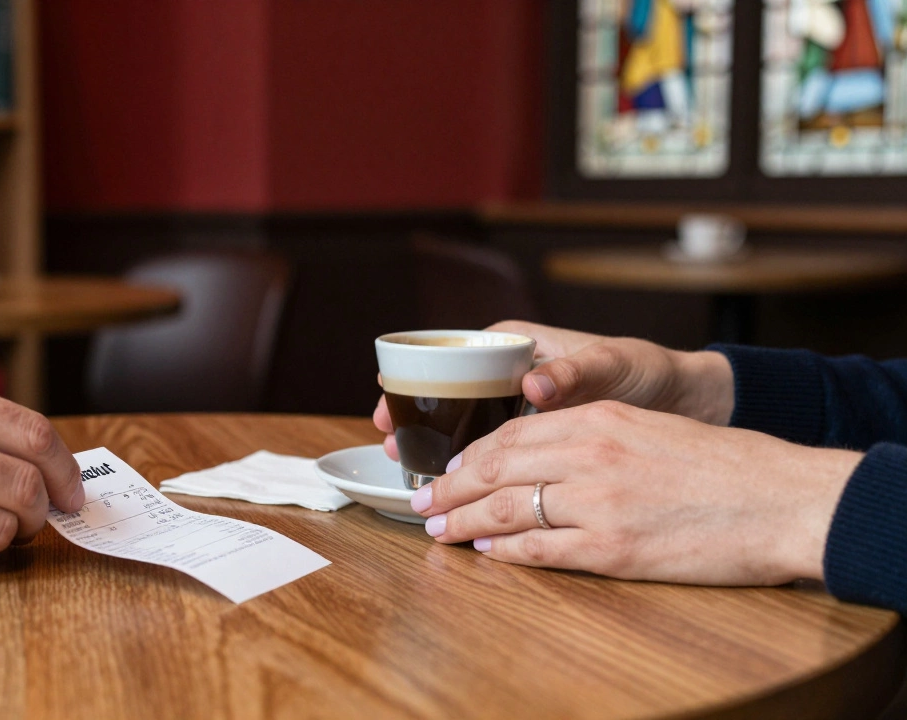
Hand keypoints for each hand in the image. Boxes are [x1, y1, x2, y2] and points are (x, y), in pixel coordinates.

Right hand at [372, 321, 734, 461]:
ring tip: (410, 474)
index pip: (447, 356)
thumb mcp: (615, 365)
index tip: (388, 408)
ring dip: (437, 449)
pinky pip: (491, 449)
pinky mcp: (534, 435)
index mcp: (516, 343)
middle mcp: (509, 370)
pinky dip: (472, 469)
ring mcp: (518, 404)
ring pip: (464, 424)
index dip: (411, 383)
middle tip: (388, 448)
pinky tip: (458, 492)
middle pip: (446, 393)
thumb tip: (534, 386)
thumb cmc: (649, 371)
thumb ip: (576, 372)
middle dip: (415, 421)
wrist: (688, 402)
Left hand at [410, 401, 861, 585]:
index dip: (469, 455)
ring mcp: (599, 503)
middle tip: (422, 500)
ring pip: (508, 508)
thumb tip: (537, 455)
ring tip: (439, 528)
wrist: (780, 499)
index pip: (510, 434)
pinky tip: (487, 550)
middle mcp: (590, 454)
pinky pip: (541, 549)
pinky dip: (507, 550)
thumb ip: (593, 436)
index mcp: (599, 419)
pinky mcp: (613, 548)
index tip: (447, 468)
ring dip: (465, 520)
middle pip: (495, 468)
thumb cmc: (722, 465)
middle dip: (449, 486)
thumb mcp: (648, 429)